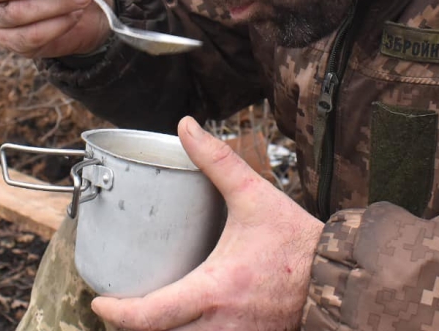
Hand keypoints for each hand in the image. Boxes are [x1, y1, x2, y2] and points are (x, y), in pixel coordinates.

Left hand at [92, 117, 323, 330]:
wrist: (336, 273)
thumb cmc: (296, 240)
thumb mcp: (254, 196)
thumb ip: (216, 161)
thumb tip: (187, 127)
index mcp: (216, 289)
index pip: (152, 316)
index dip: (119, 315)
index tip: (101, 302)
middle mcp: (222, 324)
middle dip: (136, 329)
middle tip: (121, 309)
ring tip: (150, 316)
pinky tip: (185, 321)